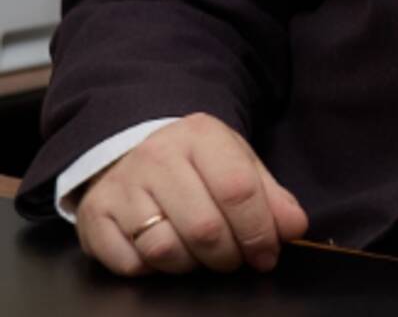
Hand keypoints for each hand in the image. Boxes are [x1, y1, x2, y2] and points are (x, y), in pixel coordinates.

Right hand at [75, 112, 308, 276]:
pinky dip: (152, 270)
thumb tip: (295, 228)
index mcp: (201, 135)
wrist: (129, 148)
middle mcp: (158, 156)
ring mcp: (122, 186)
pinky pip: (130, 264)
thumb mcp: (235, 162)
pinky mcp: (94, 216)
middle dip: (228, 255)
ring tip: (201, 255)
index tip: (268, 253)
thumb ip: (269, 195)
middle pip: (204, 226)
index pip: (238, 188)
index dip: (259, 229)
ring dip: (191, 265)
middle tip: (236, 260)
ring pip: (165, 249)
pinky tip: (163, 252)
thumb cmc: (193, 162)